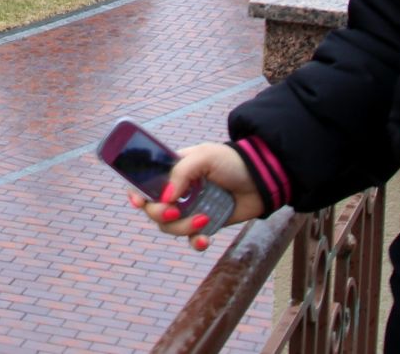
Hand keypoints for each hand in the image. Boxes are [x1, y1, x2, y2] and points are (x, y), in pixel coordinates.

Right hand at [125, 142, 265, 250]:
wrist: (263, 181)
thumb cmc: (233, 162)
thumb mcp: (205, 157)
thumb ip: (181, 173)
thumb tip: (165, 198)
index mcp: (173, 170)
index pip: (144, 182)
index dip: (136, 193)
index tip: (138, 203)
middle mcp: (178, 191)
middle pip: (153, 209)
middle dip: (161, 214)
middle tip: (176, 211)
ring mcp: (190, 208)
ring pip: (170, 227)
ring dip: (183, 228)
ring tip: (204, 219)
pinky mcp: (205, 225)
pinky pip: (191, 240)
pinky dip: (196, 242)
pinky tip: (206, 240)